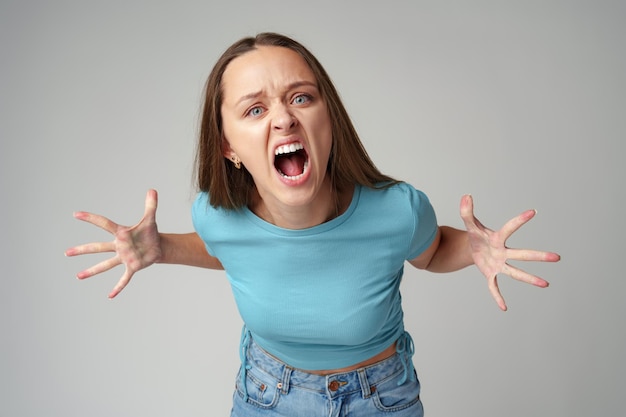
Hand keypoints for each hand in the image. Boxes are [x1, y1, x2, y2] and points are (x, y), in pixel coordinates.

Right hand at [65, 189, 161, 297]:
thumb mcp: (151, 219)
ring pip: (105, 264)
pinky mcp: (132, 266)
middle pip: (98, 247)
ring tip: (78, 276)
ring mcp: (124, 257)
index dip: (91, 218)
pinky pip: (124, 278)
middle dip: (83, 250)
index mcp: (122, 233)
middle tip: (66, 253)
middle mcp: (119, 246)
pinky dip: (118, 287)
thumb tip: (152, 190)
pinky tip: (110, 296)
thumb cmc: (150, 233)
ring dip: (92, 270)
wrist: (158, 246)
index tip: (76, 214)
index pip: (104, 224)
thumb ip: (151, 205)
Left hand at [460, 194, 560, 310]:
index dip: (519, 220)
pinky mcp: (491, 274)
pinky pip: (494, 287)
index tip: (533, 211)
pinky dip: (497, 296)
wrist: (471, 248)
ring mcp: (498, 264)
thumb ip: (466, 211)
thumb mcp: (469, 223)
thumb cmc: (475, 235)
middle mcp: (503, 252)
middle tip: (557, 257)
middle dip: (538, 255)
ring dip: (529, 278)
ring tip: (545, 284)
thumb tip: (465, 196)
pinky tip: (503, 307)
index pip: (509, 228)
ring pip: (515, 272)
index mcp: (498, 238)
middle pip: (522, 254)